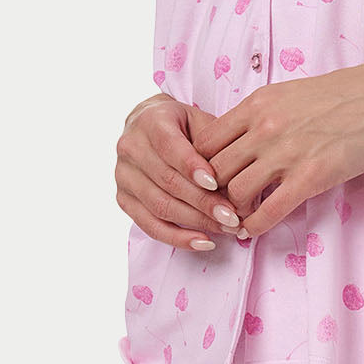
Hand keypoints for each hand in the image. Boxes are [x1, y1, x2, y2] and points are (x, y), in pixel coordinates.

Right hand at [115, 93, 248, 250]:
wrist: (149, 126)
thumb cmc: (184, 126)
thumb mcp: (202, 122)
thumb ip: (216, 145)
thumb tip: (240, 180)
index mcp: (150, 121)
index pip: (170, 147)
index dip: (192, 167)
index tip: (216, 184)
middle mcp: (131, 148)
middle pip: (167, 181)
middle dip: (203, 202)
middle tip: (233, 216)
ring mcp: (123, 175)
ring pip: (160, 206)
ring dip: (196, 222)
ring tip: (226, 229)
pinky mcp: (123, 199)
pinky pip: (149, 225)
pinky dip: (177, 237)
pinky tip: (203, 242)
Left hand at [186, 56, 363, 237]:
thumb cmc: (345, 93)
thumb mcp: (291, 93)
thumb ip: (262, 115)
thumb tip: (240, 140)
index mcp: (257, 104)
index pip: (205, 142)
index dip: (201, 166)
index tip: (209, 181)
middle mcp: (264, 127)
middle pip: (215, 171)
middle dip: (212, 194)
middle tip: (217, 207)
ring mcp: (287, 152)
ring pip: (236, 193)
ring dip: (233, 212)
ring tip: (238, 219)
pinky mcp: (312, 176)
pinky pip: (269, 211)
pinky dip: (255, 226)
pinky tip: (255, 230)